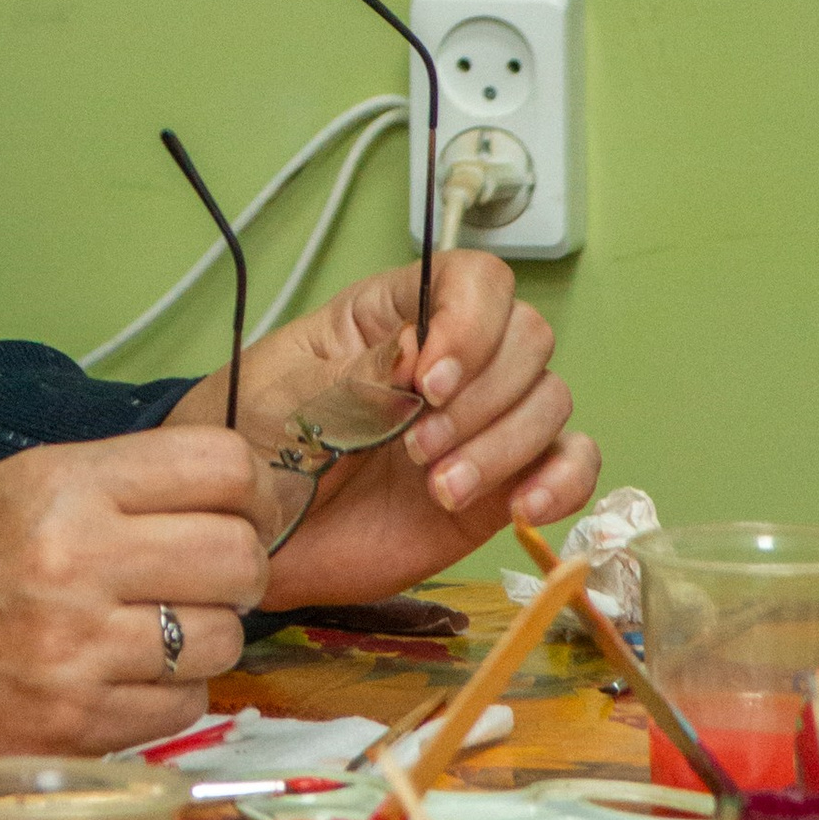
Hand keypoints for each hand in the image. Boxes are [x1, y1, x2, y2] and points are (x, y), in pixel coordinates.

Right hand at [0, 424, 270, 807]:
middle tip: (202, 578)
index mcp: (55, 485)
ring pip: (223, 639)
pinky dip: (165, 696)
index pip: (219, 464)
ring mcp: (77, 652)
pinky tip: (115, 680)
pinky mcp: (73, 729)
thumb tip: (210, 499)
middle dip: (237, 568)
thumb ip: (101, 489)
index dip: (245, 488)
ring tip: (146, 633)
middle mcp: (75, 560)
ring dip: (203, 638)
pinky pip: (182, 708)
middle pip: (240, 555)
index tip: (234, 506)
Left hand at [186, 248, 597, 607]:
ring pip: (550, 401)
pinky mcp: (496, 486)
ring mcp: (478, 424)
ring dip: (503, 446)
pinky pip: (569, 466)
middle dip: (481, 396)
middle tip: (417, 446)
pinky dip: (562, 483)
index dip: (471, 322)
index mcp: (393, 317)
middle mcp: (450, 363)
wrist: (249, 538)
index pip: (474, 280)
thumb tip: (426, 350)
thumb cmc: (254, 448)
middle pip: (527, 337)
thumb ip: (363, 371)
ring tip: (437, 488)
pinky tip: (519, 510)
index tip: (429, 381)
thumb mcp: (291, 395)